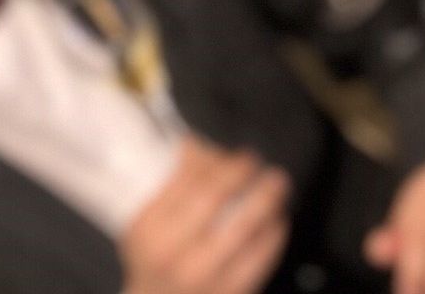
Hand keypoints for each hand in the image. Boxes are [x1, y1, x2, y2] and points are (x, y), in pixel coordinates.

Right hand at [122, 136, 291, 293]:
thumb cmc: (154, 260)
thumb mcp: (147, 222)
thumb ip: (170, 185)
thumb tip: (195, 145)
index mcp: (150, 226)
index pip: (183, 180)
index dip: (208, 158)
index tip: (222, 150)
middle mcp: (173, 251)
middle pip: (212, 198)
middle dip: (237, 172)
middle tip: (252, 158)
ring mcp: (202, 275)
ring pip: (241, 228)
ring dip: (264, 198)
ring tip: (275, 182)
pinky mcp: (228, 292)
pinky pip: (258, 260)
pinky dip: (272, 236)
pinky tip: (277, 220)